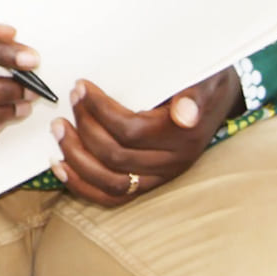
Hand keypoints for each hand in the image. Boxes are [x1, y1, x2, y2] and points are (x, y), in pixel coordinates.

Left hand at [50, 67, 240, 206]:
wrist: (217, 99)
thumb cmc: (203, 82)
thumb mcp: (205, 78)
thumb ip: (194, 94)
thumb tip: (185, 113)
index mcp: (183, 136)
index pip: (131, 130)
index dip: (101, 110)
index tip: (82, 87)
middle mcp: (172, 162)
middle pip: (116, 155)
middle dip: (84, 127)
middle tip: (70, 100)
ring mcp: (159, 177)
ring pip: (110, 181)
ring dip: (76, 156)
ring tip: (58, 128)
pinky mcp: (147, 185)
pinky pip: (111, 196)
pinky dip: (81, 185)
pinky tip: (59, 166)